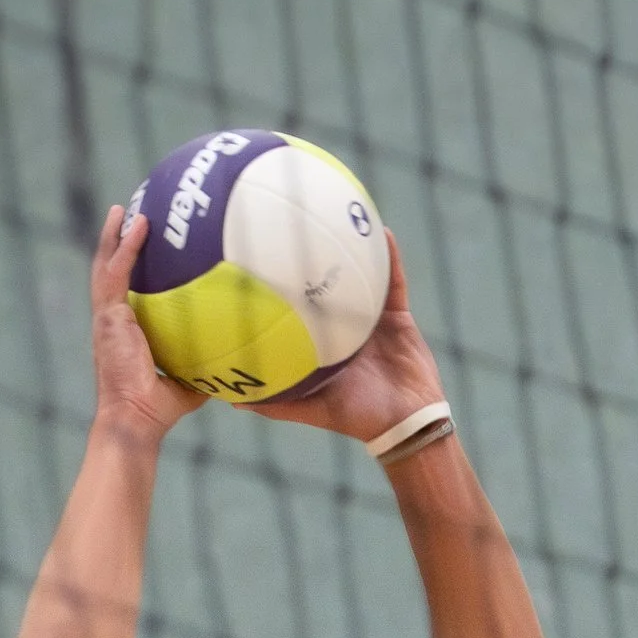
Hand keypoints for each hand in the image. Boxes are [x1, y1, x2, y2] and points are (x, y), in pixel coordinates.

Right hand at [89, 202, 205, 444]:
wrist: (136, 418)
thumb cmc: (158, 408)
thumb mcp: (188, 382)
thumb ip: (204, 365)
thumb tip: (235, 362)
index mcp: (126, 332)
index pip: (125, 292)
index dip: (128, 269)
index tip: (139, 247)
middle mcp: (112, 321)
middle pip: (109, 272)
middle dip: (115, 243)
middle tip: (125, 215)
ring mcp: (107, 317)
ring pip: (105, 266)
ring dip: (114, 236)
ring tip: (123, 210)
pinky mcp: (108, 316)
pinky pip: (116, 272)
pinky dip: (126, 246)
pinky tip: (139, 224)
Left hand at [248, 233, 444, 447]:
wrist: (406, 423)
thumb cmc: (358, 418)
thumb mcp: (312, 408)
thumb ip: (276, 405)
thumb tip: (231, 401)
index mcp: (321, 342)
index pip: (296, 308)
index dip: (279, 286)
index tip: (257, 261)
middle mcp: (342, 325)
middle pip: (322, 284)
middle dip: (309, 257)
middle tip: (290, 224)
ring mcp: (370, 317)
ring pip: (358, 275)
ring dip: (351, 247)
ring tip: (335, 214)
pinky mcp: (398, 314)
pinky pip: (394, 280)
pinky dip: (391, 257)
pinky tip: (381, 232)